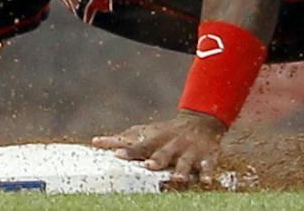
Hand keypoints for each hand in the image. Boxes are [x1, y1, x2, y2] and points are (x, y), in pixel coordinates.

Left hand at [91, 112, 225, 185]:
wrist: (200, 121)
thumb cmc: (166, 132)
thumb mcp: (147, 132)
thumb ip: (123, 139)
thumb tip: (95, 142)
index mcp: (156, 140)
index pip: (140, 146)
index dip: (128, 150)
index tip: (116, 155)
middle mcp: (172, 144)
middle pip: (163, 153)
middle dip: (156, 160)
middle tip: (148, 166)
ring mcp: (189, 150)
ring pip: (185, 161)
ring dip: (182, 170)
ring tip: (178, 178)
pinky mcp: (206, 156)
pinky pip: (208, 166)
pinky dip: (207, 174)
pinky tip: (206, 182)